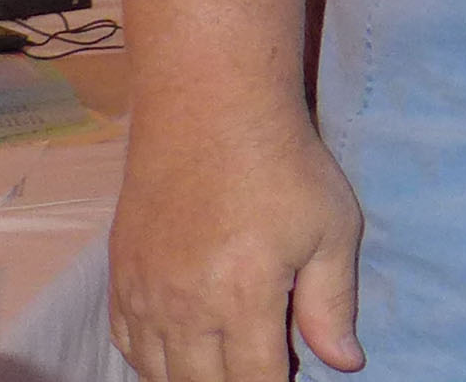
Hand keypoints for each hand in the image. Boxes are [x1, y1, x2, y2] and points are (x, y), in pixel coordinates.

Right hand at [109, 106, 364, 379]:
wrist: (211, 110)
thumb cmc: (285, 166)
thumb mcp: (332, 230)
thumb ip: (333, 305)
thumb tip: (345, 364)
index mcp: (242, 299)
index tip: (291, 374)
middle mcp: (183, 307)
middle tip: (266, 361)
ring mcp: (143, 295)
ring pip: (159, 373)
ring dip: (195, 377)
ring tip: (229, 360)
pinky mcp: (120, 278)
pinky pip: (127, 345)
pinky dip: (154, 361)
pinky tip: (182, 352)